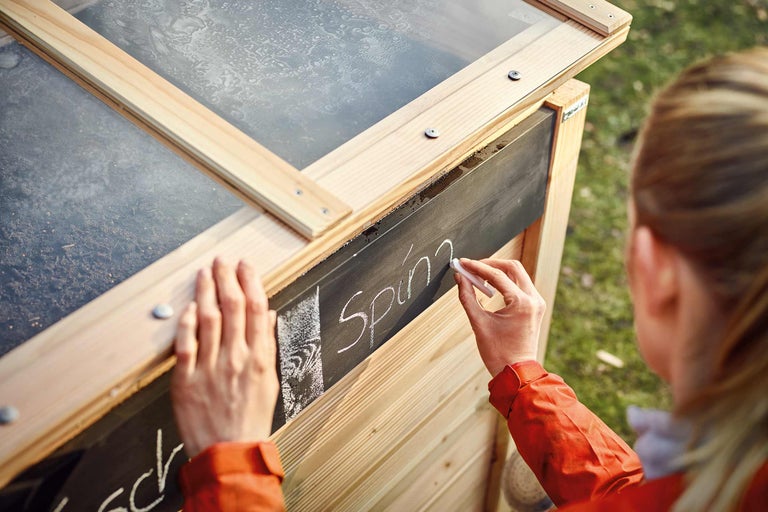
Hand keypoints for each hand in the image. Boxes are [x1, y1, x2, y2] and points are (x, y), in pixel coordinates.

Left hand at [171, 258, 278, 457]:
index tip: (246, 265)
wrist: (229, 451)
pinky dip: (187, 323)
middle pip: (233, 307)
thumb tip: (267, 317)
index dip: (251, 282)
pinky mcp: (186, 380)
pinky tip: (189, 307)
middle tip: (223, 260)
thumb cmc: (251, 418)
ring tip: (205, 272)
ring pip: (209, 319)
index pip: (257, 310)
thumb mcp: (269, 381)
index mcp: (259, 358)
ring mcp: (210, 368)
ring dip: (207, 291)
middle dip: (227, 278)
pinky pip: (186, 345)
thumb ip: (266, 346)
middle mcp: (236, 358)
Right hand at [454, 258, 544, 376]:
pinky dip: (506, 281)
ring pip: (518, 274)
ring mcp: (537, 303)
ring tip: (478, 278)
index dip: (477, 267)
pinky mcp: (536, 307)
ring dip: (498, 272)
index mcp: (522, 304)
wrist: (516, 373)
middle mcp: (534, 299)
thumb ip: (467, 297)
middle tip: (471, 267)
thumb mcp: (479, 323)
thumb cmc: (498, 353)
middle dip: (490, 264)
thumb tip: (460, 278)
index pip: (497, 275)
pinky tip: (491, 287)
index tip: (463, 263)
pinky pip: (521, 285)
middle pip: (513, 267)